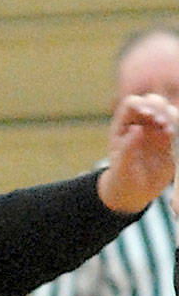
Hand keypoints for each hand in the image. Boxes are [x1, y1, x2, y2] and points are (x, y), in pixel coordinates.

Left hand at [98, 91, 177, 212]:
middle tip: (160, 122)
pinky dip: (177, 126)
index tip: (147, 114)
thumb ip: (127, 149)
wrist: (135, 193)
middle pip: (153, 101)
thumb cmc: (122, 180)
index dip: (140, 104)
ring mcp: (156, 129)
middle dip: (158, 106)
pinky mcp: (169, 138)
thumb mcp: (121, 168)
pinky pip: (177, 125)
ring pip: (168, 111)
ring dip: (170, 115)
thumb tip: (137, 129)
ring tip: (167, 131)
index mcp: (124, 125)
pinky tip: (172, 134)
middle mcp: (141, 123)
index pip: (132, 103)